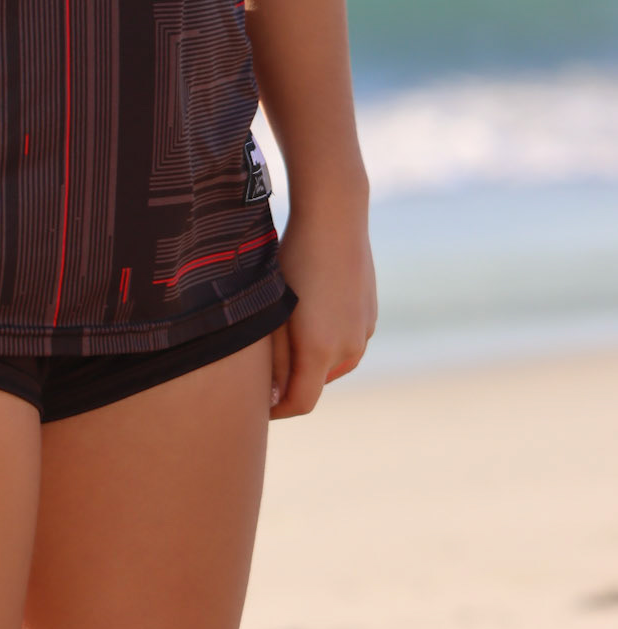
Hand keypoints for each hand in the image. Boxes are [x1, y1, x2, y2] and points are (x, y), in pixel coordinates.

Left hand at [269, 191, 376, 418]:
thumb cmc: (293, 260)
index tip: (258, 405)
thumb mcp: (274, 309)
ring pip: (334, 364)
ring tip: (287, 335)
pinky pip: (347, 342)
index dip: (277, 410)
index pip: (300, 404)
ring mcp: (364, 332)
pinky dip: (329, 341)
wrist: (334, 218)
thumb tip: (274, 392)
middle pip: (316, 384)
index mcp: (321, 351)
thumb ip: (275, 357)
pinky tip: (311, 313)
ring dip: (312, 362)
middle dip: (292, 383)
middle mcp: (349, 348)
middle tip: (264, 368)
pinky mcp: (371, 315)